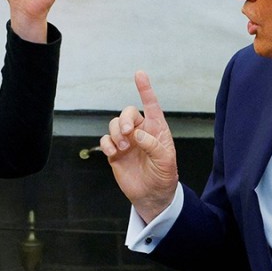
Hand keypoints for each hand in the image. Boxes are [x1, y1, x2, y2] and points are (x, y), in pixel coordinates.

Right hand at [100, 71, 178, 223]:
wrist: (151, 196)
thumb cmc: (163, 176)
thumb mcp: (166, 161)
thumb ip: (153, 145)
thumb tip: (137, 134)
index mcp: (156, 129)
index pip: (151, 105)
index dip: (145, 89)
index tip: (139, 74)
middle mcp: (140, 131)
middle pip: (127, 113)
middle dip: (125, 120)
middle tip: (127, 134)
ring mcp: (126, 141)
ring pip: (114, 124)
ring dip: (116, 133)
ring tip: (123, 148)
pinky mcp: (115, 152)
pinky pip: (105, 140)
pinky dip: (106, 144)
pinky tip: (113, 153)